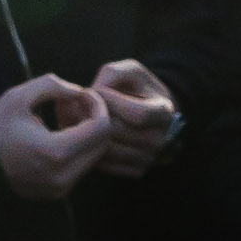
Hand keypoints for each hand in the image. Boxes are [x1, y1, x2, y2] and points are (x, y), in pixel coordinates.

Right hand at [0, 72, 111, 199]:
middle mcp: (63, 177)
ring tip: (66, 116)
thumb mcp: (19, 96)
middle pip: (102, 144)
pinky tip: (61, 133)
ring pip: (94, 157)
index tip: (82, 93)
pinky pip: (80, 168)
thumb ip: (53, 86)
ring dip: (88, 134)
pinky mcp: (55, 193)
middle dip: (96, 118)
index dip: (97, 105)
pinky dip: (79, 148)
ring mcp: (60, 189)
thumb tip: (79, 91)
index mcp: (56, 153)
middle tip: (76, 103)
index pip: (100, 128)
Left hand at [89, 57, 179, 176]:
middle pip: (119, 132)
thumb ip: (112, 73)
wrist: (150, 114)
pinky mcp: (136, 170)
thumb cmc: (137, 88)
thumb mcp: (130, 70)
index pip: (138, 114)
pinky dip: (91, 150)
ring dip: (87, 134)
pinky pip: (105, 164)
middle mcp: (160, 139)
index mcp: (164, 112)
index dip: (111, 101)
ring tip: (78, 118)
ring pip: (108, 150)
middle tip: (77, 105)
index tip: (96, 91)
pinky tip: (87, 134)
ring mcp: (149, 158)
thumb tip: (93, 94)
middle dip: (93, 116)